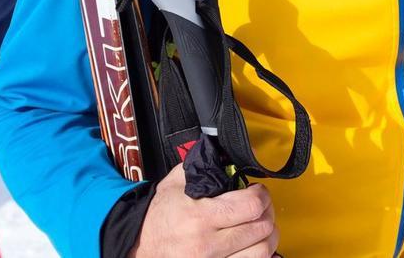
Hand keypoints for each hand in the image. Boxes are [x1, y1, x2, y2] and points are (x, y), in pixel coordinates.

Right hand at [131, 164, 278, 257]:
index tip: (256, 191)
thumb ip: (204, 165)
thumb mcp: (176, 182)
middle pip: (261, 228)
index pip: (252, 206)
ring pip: (262, 251)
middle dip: (267, 212)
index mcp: (201, 216)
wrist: (136, 246)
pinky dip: (258, 254)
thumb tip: (230, 156)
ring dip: (266, 236)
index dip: (261, 194)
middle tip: (260, 206)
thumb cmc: (157, 216)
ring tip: (258, 225)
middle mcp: (208, 244)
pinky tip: (252, 244)